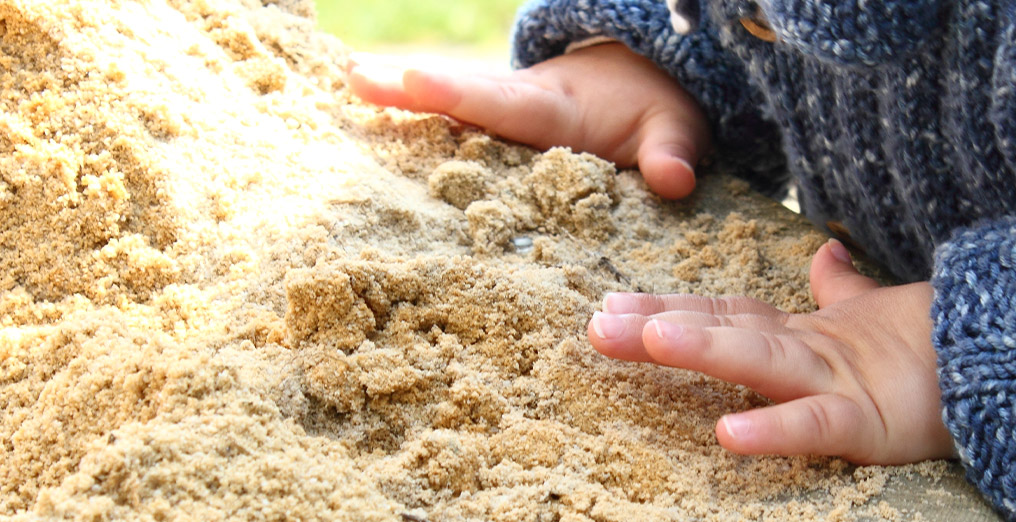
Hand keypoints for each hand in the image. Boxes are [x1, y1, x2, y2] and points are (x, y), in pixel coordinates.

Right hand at [347, 43, 707, 198]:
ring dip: (392, 107)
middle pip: (455, 100)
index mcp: (551, 109)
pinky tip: (352, 142)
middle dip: (407, 89)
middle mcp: (514, 108)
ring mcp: (498, 124)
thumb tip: (674, 180)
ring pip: (443, 115)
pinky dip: (404, 129)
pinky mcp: (492, 140)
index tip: (415, 79)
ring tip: (340, 91)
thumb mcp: (675, 127)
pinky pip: (448, 134)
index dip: (459, 93)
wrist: (640, 87)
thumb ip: (672, 151)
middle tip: (354, 75)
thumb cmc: (654, 110)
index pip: (502, 102)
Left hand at [586, 241, 954, 464]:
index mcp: (810, 332)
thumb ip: (844, 291)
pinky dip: (773, 429)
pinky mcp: (872, 421)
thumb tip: (827, 255)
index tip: (610, 306)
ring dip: (704, 347)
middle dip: (660, 326)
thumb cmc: (945, 346)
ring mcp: (840, 381)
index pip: (728, 314)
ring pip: (761, 360)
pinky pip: (815, 427)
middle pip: (726, 329)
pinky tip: (726, 433)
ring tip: (650, 339)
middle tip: (596, 324)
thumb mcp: (879, 318)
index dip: (671, 307)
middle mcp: (814, 350)